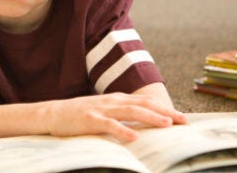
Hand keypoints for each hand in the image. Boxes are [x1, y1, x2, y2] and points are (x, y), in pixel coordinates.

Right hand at [46, 92, 186, 141]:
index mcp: (117, 99)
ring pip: (130, 111)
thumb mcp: (104, 110)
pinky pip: (109, 125)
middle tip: (182, 120)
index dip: (165, 108)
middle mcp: (112, 101)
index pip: (145, 101)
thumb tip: (142, 123)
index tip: (181, 117)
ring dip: (150, 117)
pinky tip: (134, 136)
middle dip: (165, 112)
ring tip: (166, 124)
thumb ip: (122, 114)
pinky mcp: (90, 119)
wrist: (53, 113)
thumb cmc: (79, 114)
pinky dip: (123, 130)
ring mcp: (101, 109)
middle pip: (143, 104)